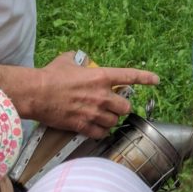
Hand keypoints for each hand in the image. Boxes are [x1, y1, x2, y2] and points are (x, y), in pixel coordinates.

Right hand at [35, 51, 158, 137]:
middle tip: (113, 106)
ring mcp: (94, 112)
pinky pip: (101, 133)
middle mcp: (101, 95)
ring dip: (110, 120)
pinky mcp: (83, 125)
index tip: (156, 80)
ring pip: (114, 121)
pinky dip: (100, 132)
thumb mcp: (67, 60)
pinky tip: (95, 128)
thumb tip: (80, 58)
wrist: (36, 93)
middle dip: (121, 107)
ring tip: (102, 117)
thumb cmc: (50, 75)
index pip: (129, 76)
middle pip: (125, 106)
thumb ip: (79, 59)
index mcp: (101, 76)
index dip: (145, 78)